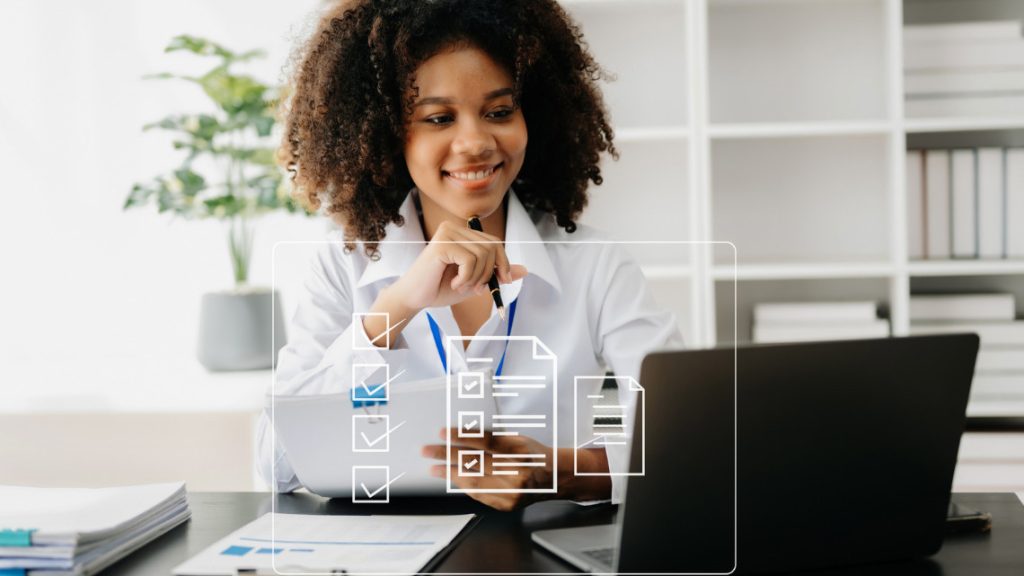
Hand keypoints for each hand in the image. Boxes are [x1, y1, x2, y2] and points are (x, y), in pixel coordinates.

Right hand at [391, 220, 526, 309]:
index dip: (503, 263)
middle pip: (492, 246)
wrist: (415, 298)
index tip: (501, 281)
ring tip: (461, 286)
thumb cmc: (440, 289)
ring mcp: (447, 233)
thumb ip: (497, 274)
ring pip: (482, 255)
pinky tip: (454, 284)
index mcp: (462, 233)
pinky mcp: (441, 244)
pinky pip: (470, 260)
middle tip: (476, 289)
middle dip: (489, 273)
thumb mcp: (476, 282)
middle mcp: (454, 228)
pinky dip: (466, 278)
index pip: (494, 242)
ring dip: (476, 278)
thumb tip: (524, 270)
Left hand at [422, 428, 553, 510]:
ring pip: (472, 481)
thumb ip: (492, 439)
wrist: (553, 478)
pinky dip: (463, 486)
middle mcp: (514, 472)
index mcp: (518, 451)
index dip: (461, 436)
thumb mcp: (516, 439)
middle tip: (428, 451)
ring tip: (434, 468)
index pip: (485, 441)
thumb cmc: (533, 455)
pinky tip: (452, 479)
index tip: (443, 433)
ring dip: (449, 474)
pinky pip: (479, 494)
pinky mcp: (506, 504)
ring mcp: (510, 491)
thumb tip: (461, 437)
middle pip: (474, 462)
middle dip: (447, 456)